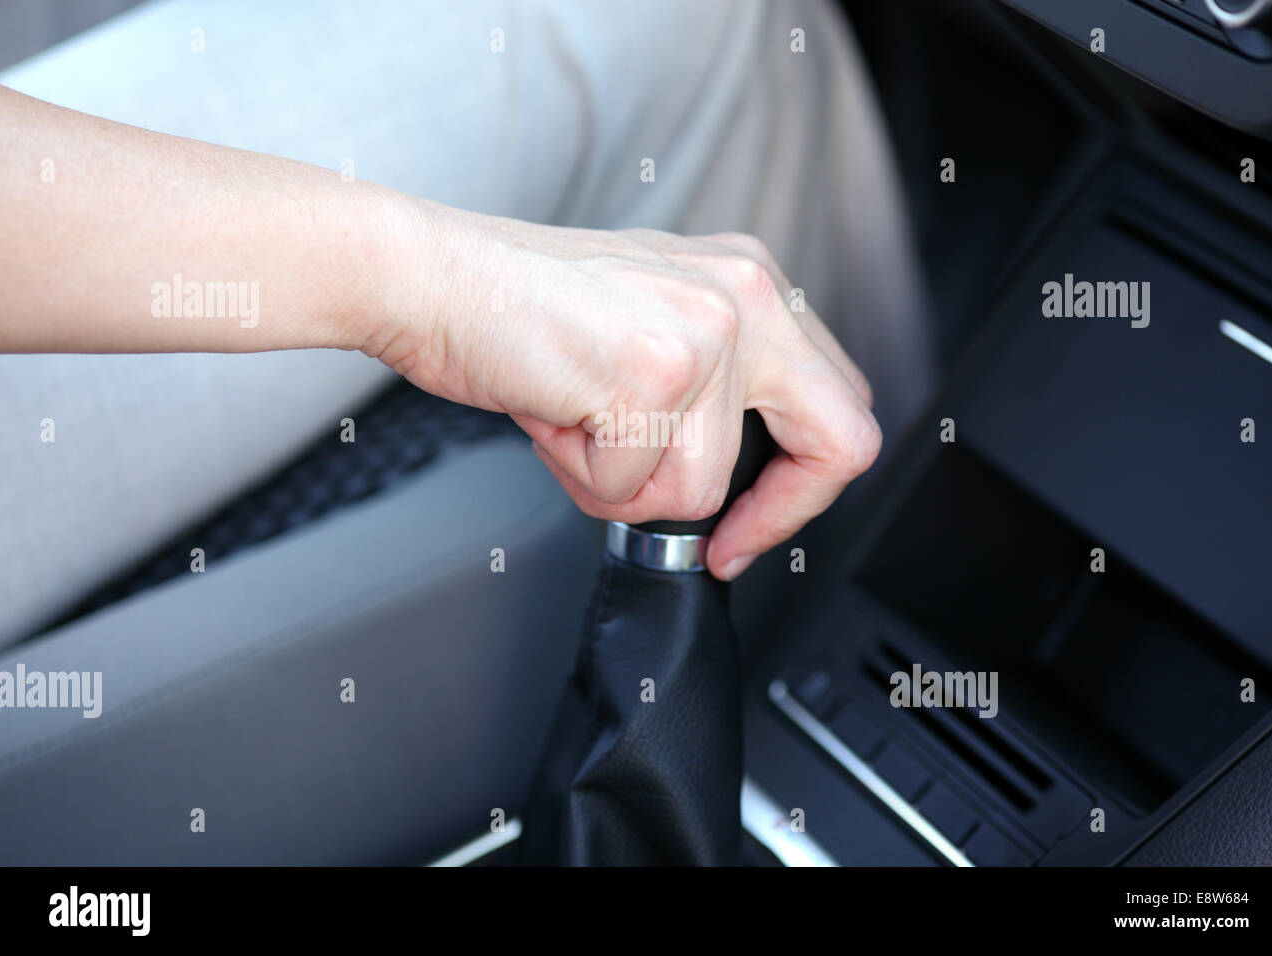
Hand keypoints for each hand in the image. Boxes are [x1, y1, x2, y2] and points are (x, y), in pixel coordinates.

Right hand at [375, 204, 881, 579]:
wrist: (432, 279)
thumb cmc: (522, 311)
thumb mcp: (648, 329)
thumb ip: (710, 393)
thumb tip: (729, 486)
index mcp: (751, 283)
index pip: (839, 403)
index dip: (805, 487)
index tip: (752, 525)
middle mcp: (748, 295)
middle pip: (839, 442)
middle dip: (777, 514)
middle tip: (722, 545)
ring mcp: (709, 332)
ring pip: (700, 489)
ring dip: (625, 485)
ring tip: (577, 424)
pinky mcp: (656, 371)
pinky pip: (632, 489)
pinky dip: (583, 477)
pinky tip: (557, 416)